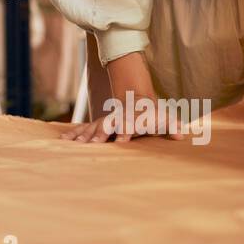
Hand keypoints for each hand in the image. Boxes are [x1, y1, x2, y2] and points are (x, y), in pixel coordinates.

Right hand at [58, 90, 186, 141]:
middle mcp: (116, 119)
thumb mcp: (164, 118)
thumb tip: (181, 134)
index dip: (126, 131)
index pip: (129, 125)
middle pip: (107, 126)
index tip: (123, 140)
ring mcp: (105, 121)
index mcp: (132, 119)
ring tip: (75, 145)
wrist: (135, 98)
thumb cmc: (151, 113)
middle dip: (101, 134)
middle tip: (94, 144)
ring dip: (83, 136)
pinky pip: (83, 130)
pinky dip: (73, 134)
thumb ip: (172, 126)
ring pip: (92, 128)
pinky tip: (62, 141)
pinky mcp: (97, 126)